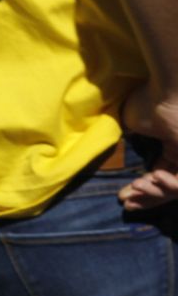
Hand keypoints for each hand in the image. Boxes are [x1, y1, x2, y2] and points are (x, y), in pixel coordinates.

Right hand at [118, 87, 177, 210]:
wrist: (170, 93)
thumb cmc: (150, 100)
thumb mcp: (133, 119)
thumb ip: (132, 132)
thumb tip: (124, 139)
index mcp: (172, 144)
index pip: (159, 172)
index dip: (142, 186)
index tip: (122, 196)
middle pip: (166, 185)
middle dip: (146, 198)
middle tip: (125, 202)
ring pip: (174, 188)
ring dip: (155, 193)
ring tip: (136, 186)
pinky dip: (170, 186)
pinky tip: (154, 176)